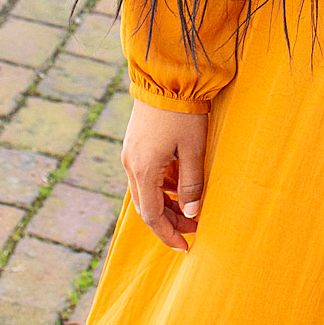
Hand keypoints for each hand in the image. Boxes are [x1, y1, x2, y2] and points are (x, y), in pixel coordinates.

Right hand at [120, 101, 208, 251]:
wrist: (165, 78)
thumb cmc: (183, 114)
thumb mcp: (193, 150)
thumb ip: (191, 184)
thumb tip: (191, 214)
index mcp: (143, 170)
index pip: (153, 216)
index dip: (169, 234)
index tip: (185, 246)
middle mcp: (130, 165)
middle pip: (147, 207)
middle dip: (169, 222)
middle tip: (193, 229)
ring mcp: (130, 154)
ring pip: (146, 192)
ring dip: (166, 204)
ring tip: (190, 209)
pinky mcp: (135, 144)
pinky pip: (145, 175)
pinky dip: (161, 187)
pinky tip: (180, 186)